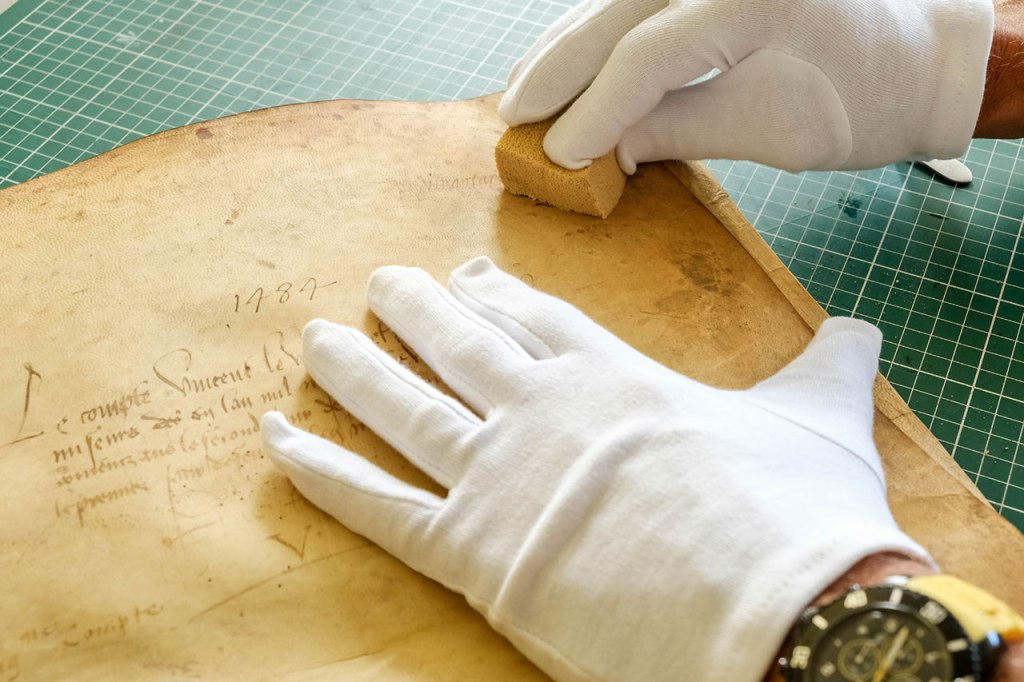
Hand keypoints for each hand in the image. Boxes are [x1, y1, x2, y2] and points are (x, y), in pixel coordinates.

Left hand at [261, 257, 928, 681]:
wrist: (779, 609)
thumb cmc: (799, 513)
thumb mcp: (821, 421)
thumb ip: (828, 366)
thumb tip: (866, 328)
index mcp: (615, 379)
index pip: (539, 319)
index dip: (498, 293)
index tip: (467, 274)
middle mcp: (543, 413)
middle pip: (460, 346)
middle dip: (419, 310)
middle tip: (383, 282)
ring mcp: (500, 479)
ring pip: (405, 409)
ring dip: (355, 370)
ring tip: (316, 338)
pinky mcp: (474, 554)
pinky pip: (376, 506)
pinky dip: (320, 472)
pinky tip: (275, 440)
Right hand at [499, 0, 993, 172]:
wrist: (919, 57)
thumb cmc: (863, 102)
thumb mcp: (772, 130)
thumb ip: (679, 129)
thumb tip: (604, 147)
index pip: (648, 55)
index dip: (595, 109)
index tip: (560, 154)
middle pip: (615, 13)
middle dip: (558, 67)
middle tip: (512, 114)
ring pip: (616, 0)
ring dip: (565, 46)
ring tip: (522, 90)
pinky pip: (637, 3)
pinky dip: (597, 33)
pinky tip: (565, 60)